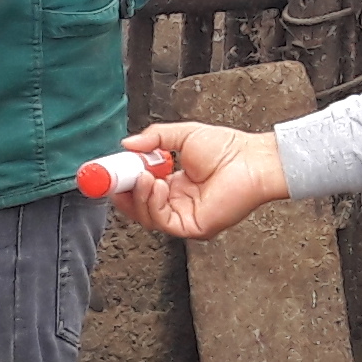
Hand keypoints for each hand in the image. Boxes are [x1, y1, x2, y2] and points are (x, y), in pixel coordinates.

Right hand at [111, 121, 285, 238]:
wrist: (253, 160)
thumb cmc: (230, 149)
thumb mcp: (183, 135)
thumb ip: (154, 138)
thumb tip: (128, 143)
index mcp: (175, 184)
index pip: (140, 188)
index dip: (122, 180)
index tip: (107, 170)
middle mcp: (178, 202)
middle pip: (138, 206)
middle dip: (122, 191)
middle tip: (111, 177)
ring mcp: (185, 216)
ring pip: (147, 216)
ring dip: (138, 195)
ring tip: (142, 175)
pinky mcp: (194, 227)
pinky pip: (163, 221)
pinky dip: (153, 204)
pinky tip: (157, 185)